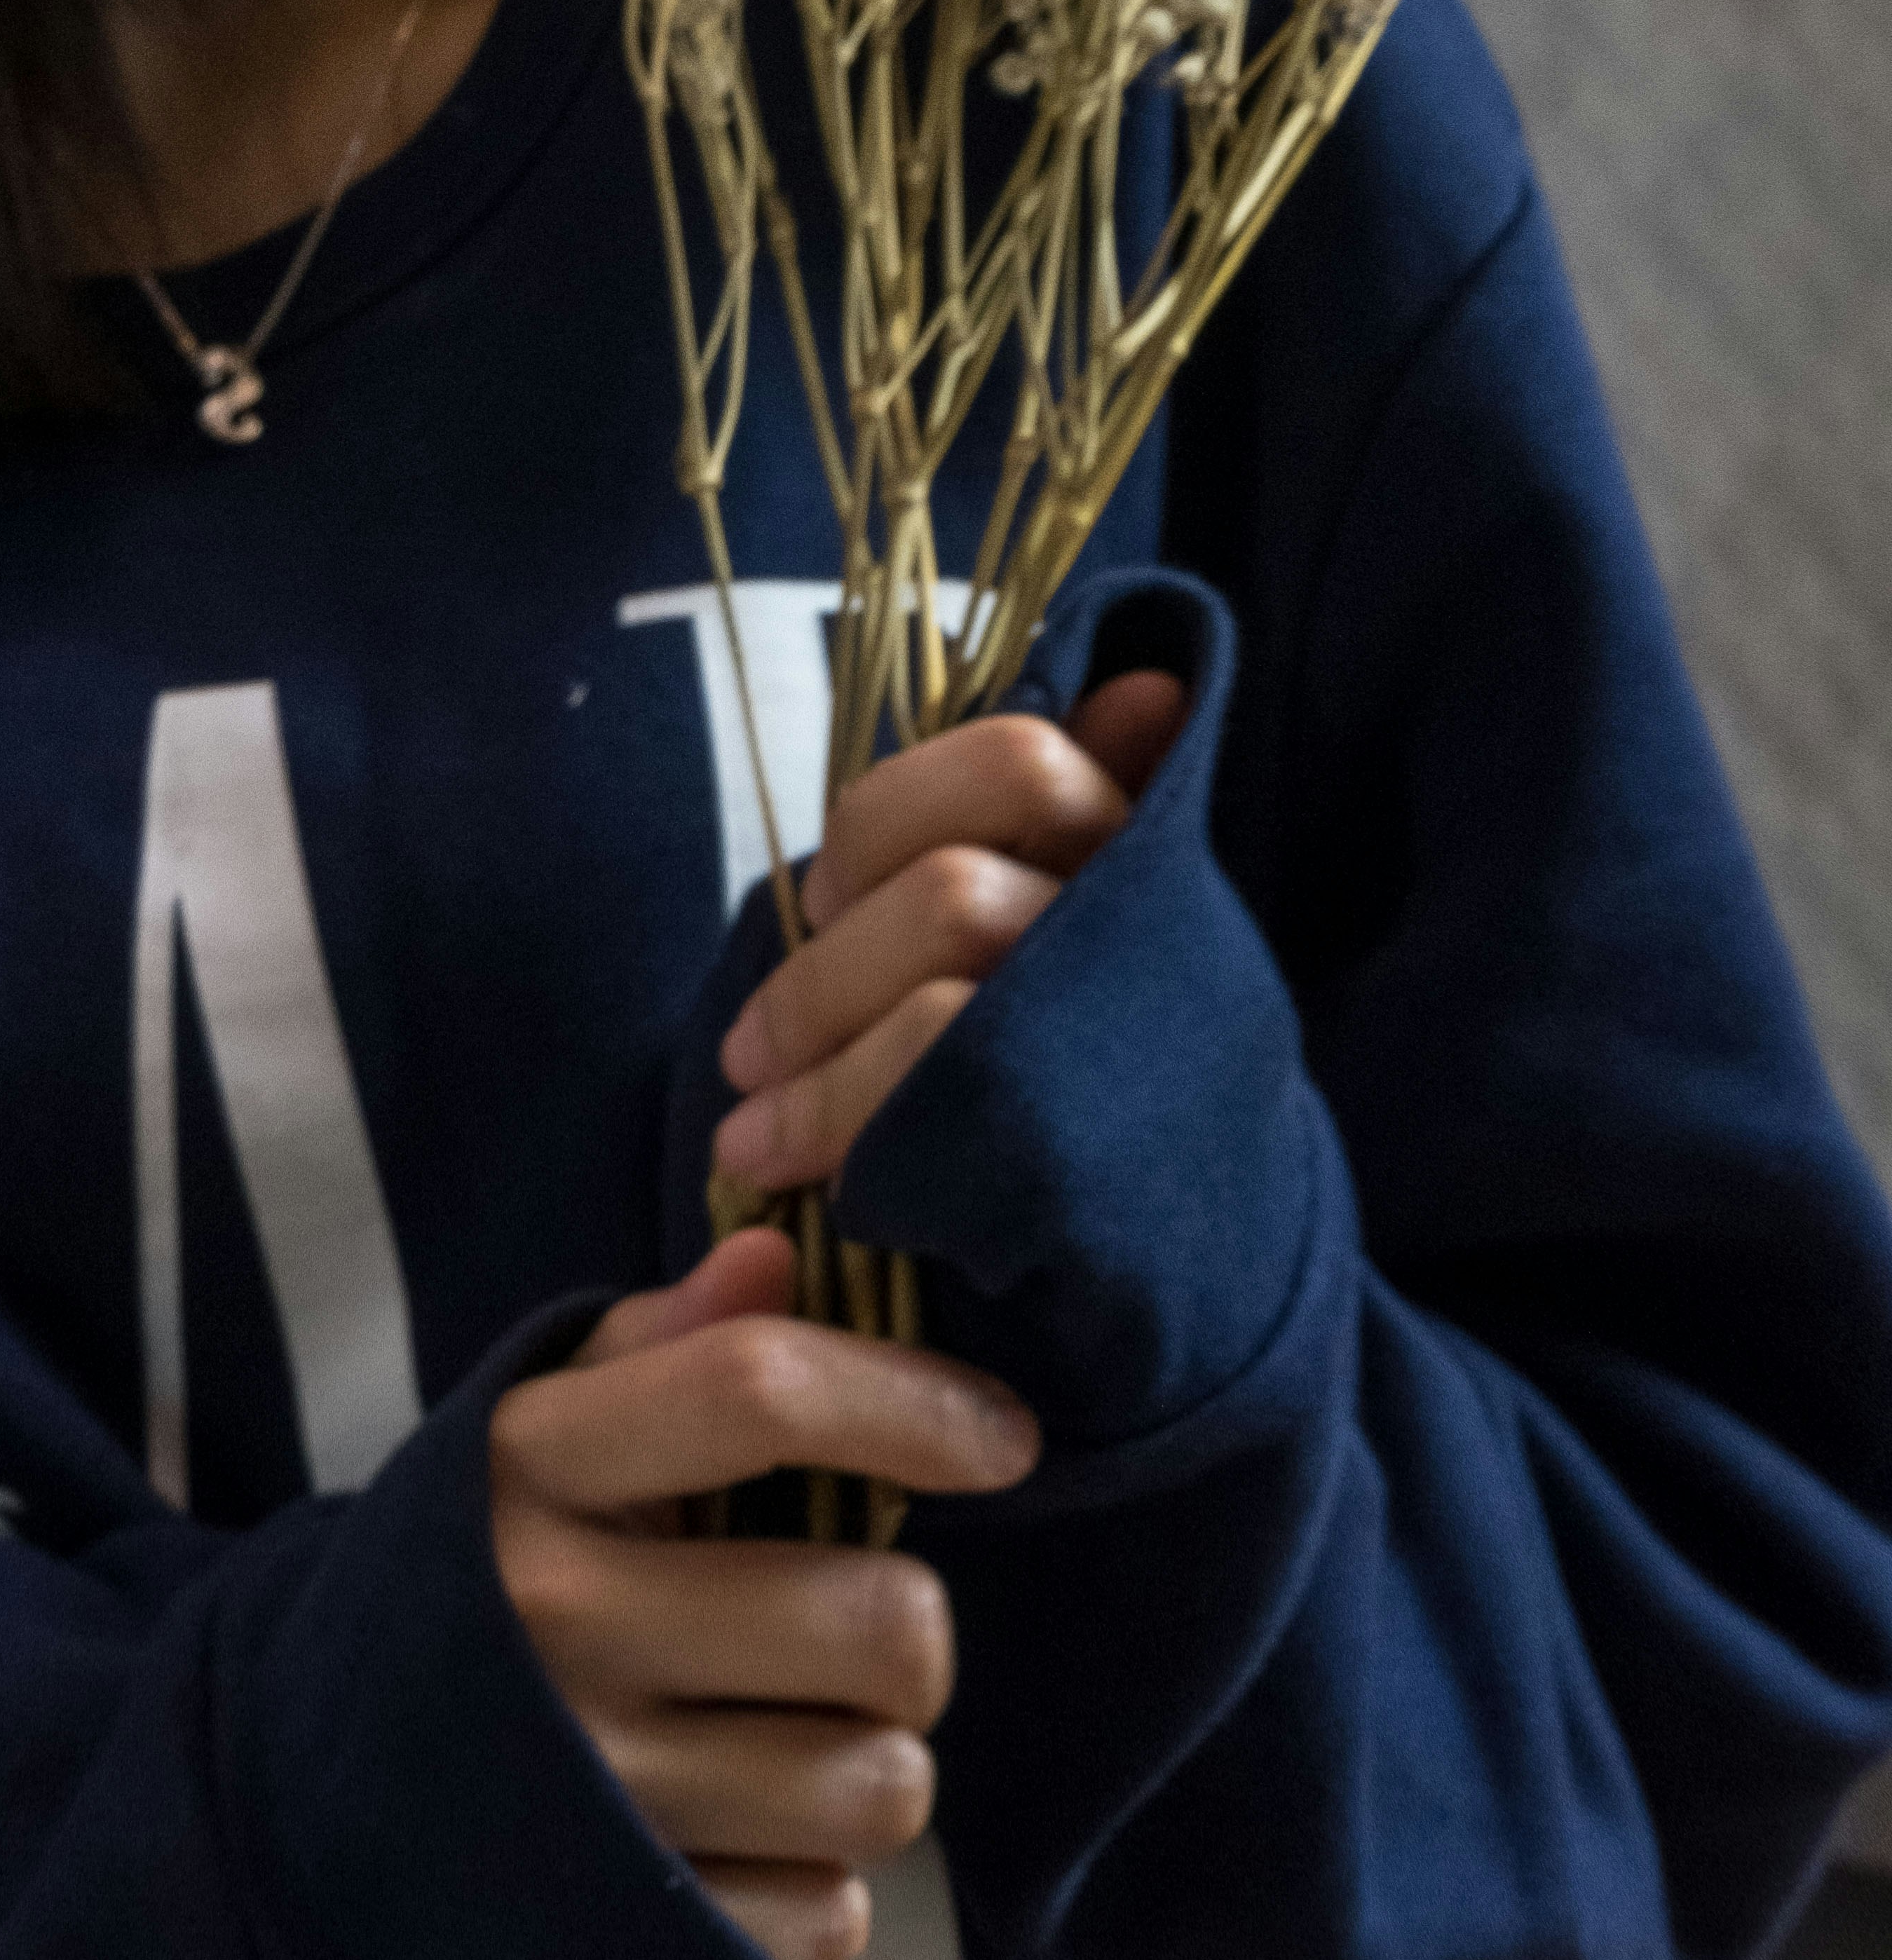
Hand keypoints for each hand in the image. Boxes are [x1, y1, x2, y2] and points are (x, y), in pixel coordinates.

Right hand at [488, 1226, 1038, 1959]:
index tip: (1000, 1432)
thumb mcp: (549, 1425)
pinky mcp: (637, 1922)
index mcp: (536, 1468)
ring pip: (881, 1781)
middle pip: (875, 1620)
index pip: (758, 1393)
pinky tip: (753, 1826)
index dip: (913, 1399)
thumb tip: (778, 1252)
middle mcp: (556, 1624)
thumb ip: (669, 1338)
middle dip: (909, 1623)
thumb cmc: (497, 1552)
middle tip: (860, 1622)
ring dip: (876, 1754)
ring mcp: (595, 1788)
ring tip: (803, 1725)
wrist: (335, 1764)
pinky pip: (834, 1913)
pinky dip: (820, 1874)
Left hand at [712, 671, 1189, 1199]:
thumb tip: (1140, 681)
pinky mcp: (1084, 1173)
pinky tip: (798, 1173)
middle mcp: (1147, 948)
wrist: (1212, 1277)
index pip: (1022, 764)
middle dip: (820, 973)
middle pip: (952, 896)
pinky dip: (840, 1139)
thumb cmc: (1110, 1081)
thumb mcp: (1101, 932)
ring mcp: (1122, 1059)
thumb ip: (1077, 814)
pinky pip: (932, 1126)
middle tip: (748, 1045)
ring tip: (747, 1124)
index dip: (889, 814)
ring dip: (812, 1066)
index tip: (828, 885)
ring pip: (938, 1009)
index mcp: (1142, 867)